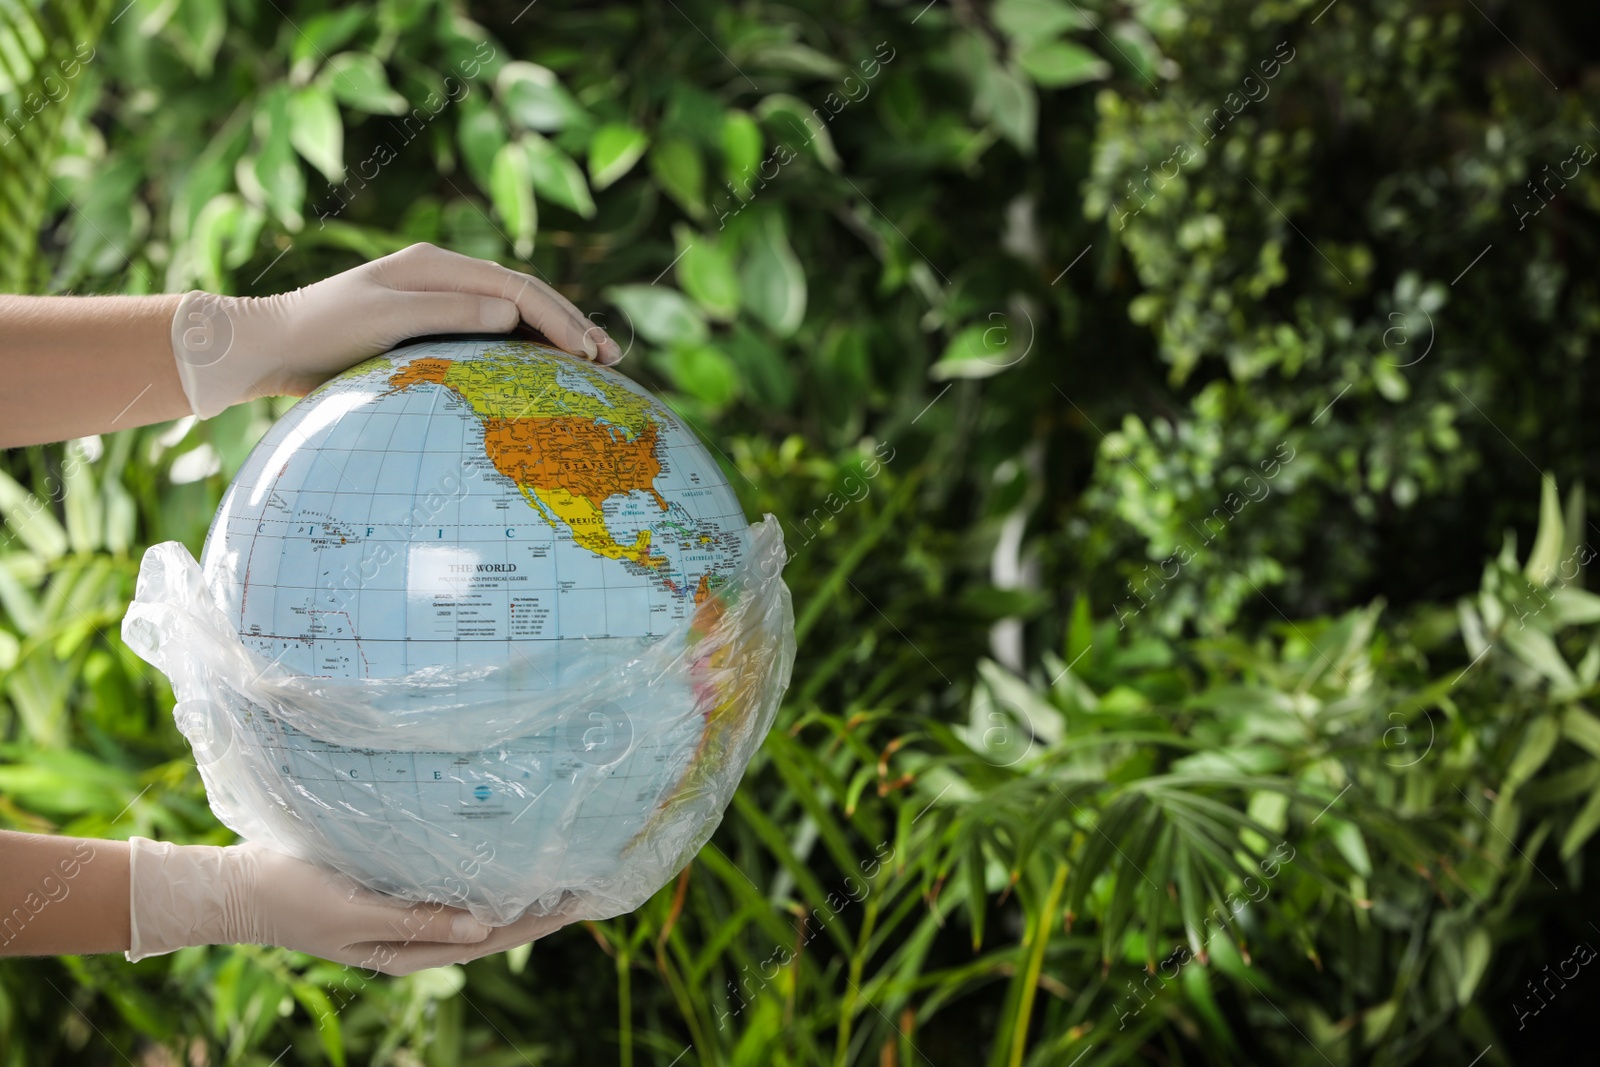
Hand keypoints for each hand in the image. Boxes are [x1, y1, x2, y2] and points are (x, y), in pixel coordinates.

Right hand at [127, 837, 574, 974]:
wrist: (236, 890)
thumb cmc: (292, 896)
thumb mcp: (355, 910)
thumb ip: (420, 920)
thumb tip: (487, 927)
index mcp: (408, 952)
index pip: (491, 939)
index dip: (538, 921)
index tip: (580, 898)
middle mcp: (412, 941)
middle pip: (491, 929)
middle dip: (538, 910)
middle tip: (585, 881)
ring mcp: (400, 922)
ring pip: (474, 914)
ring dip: (515, 897)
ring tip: (557, 872)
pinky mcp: (389, 899)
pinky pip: (447, 895)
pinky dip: (481, 884)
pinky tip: (500, 863)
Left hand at [169, 242, 623, 418]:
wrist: (267, 348)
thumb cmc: (319, 334)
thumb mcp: (384, 320)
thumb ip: (450, 312)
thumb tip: (515, 310)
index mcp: (436, 265)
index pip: (517, 287)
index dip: (559, 317)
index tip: (588, 352)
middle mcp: (442, 276)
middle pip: (524, 296)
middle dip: (570, 324)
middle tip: (610, 358)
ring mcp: (438, 301)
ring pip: (513, 313)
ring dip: (555, 337)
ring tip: (594, 364)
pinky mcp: (430, 328)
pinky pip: (492, 334)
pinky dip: (526, 349)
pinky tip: (546, 372)